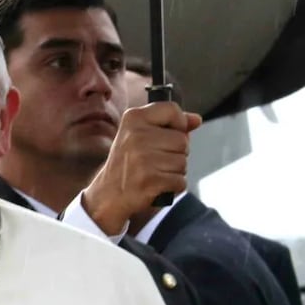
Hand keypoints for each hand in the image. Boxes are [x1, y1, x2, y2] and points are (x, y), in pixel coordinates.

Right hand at [81, 102, 201, 234]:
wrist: (108, 194)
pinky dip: (173, 187)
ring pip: (183, 162)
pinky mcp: (150, 180)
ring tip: (154, 173)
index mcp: (133, 119)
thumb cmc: (128, 163)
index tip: (169, 135)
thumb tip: (196, 120)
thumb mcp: (140, 135)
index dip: (179, 124)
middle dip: (176, 153)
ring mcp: (142, 159)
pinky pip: (180, 181)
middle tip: (155, 161)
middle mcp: (136, 136)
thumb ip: (169, 124)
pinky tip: (156, 186)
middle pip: (182, 140)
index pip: (172, 110)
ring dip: (174, 172)